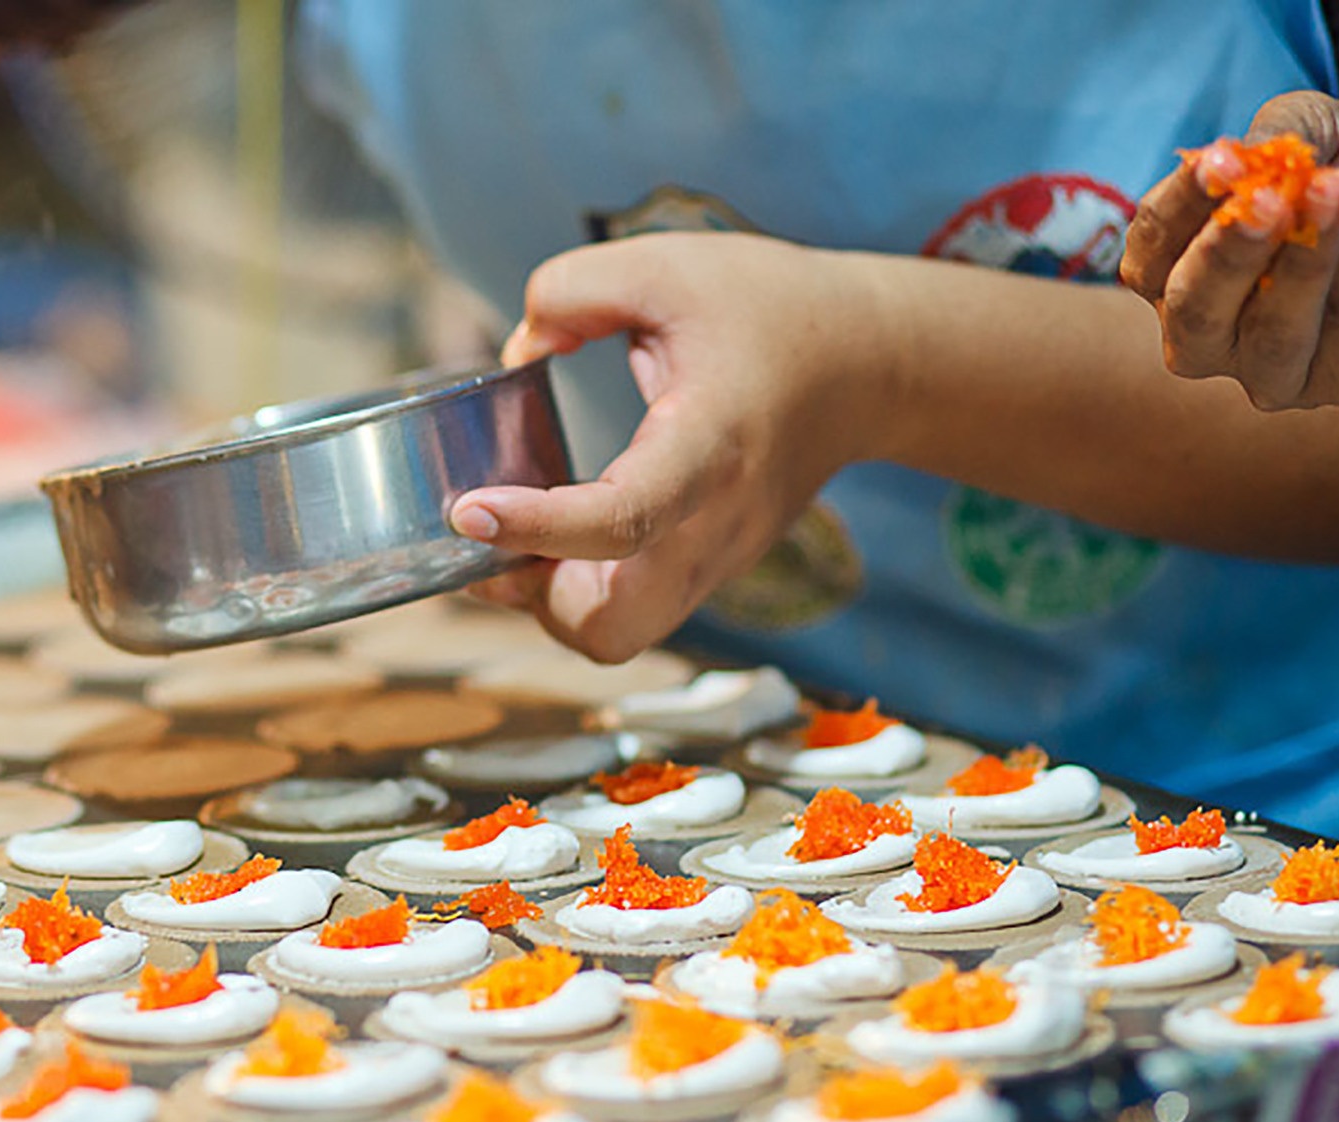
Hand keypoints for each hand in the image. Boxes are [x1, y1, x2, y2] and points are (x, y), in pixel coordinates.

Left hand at [447, 232, 883, 660]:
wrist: (869, 366)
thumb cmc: (771, 312)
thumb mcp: (667, 266)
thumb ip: (572, 291)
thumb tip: (515, 351)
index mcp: (709, 449)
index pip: (623, 520)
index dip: (537, 526)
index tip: (468, 507)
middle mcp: (713, 526)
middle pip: (610, 627)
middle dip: (531, 597)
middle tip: (486, 530)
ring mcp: (712, 561)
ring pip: (613, 637)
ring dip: (545, 601)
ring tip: (510, 529)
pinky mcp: (704, 571)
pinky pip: (627, 614)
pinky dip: (572, 592)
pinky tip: (545, 532)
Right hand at [1120, 92, 1338, 408]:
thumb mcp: (1317, 132)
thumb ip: (1269, 139)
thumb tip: (1228, 163)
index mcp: (1183, 279)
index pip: (1148, 259)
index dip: (1175, 212)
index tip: (1218, 162)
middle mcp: (1217, 336)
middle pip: (1190, 316)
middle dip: (1223, 257)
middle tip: (1264, 200)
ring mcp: (1278, 369)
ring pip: (1266, 339)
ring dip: (1299, 266)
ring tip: (1333, 194)